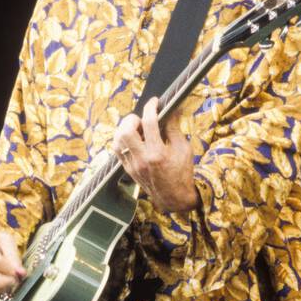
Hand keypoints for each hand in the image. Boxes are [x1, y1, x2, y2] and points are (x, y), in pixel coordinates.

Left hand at [111, 96, 200, 215]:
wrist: (174, 198)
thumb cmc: (182, 172)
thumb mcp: (184, 149)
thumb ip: (175, 128)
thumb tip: (174, 108)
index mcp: (158, 153)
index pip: (149, 122)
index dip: (151, 107)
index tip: (155, 102)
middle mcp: (142, 159)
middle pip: (125, 131)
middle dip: (132, 119)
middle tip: (142, 119)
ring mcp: (133, 166)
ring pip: (117, 141)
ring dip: (124, 129)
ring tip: (136, 128)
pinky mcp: (128, 170)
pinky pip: (118, 150)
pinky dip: (122, 140)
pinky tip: (132, 138)